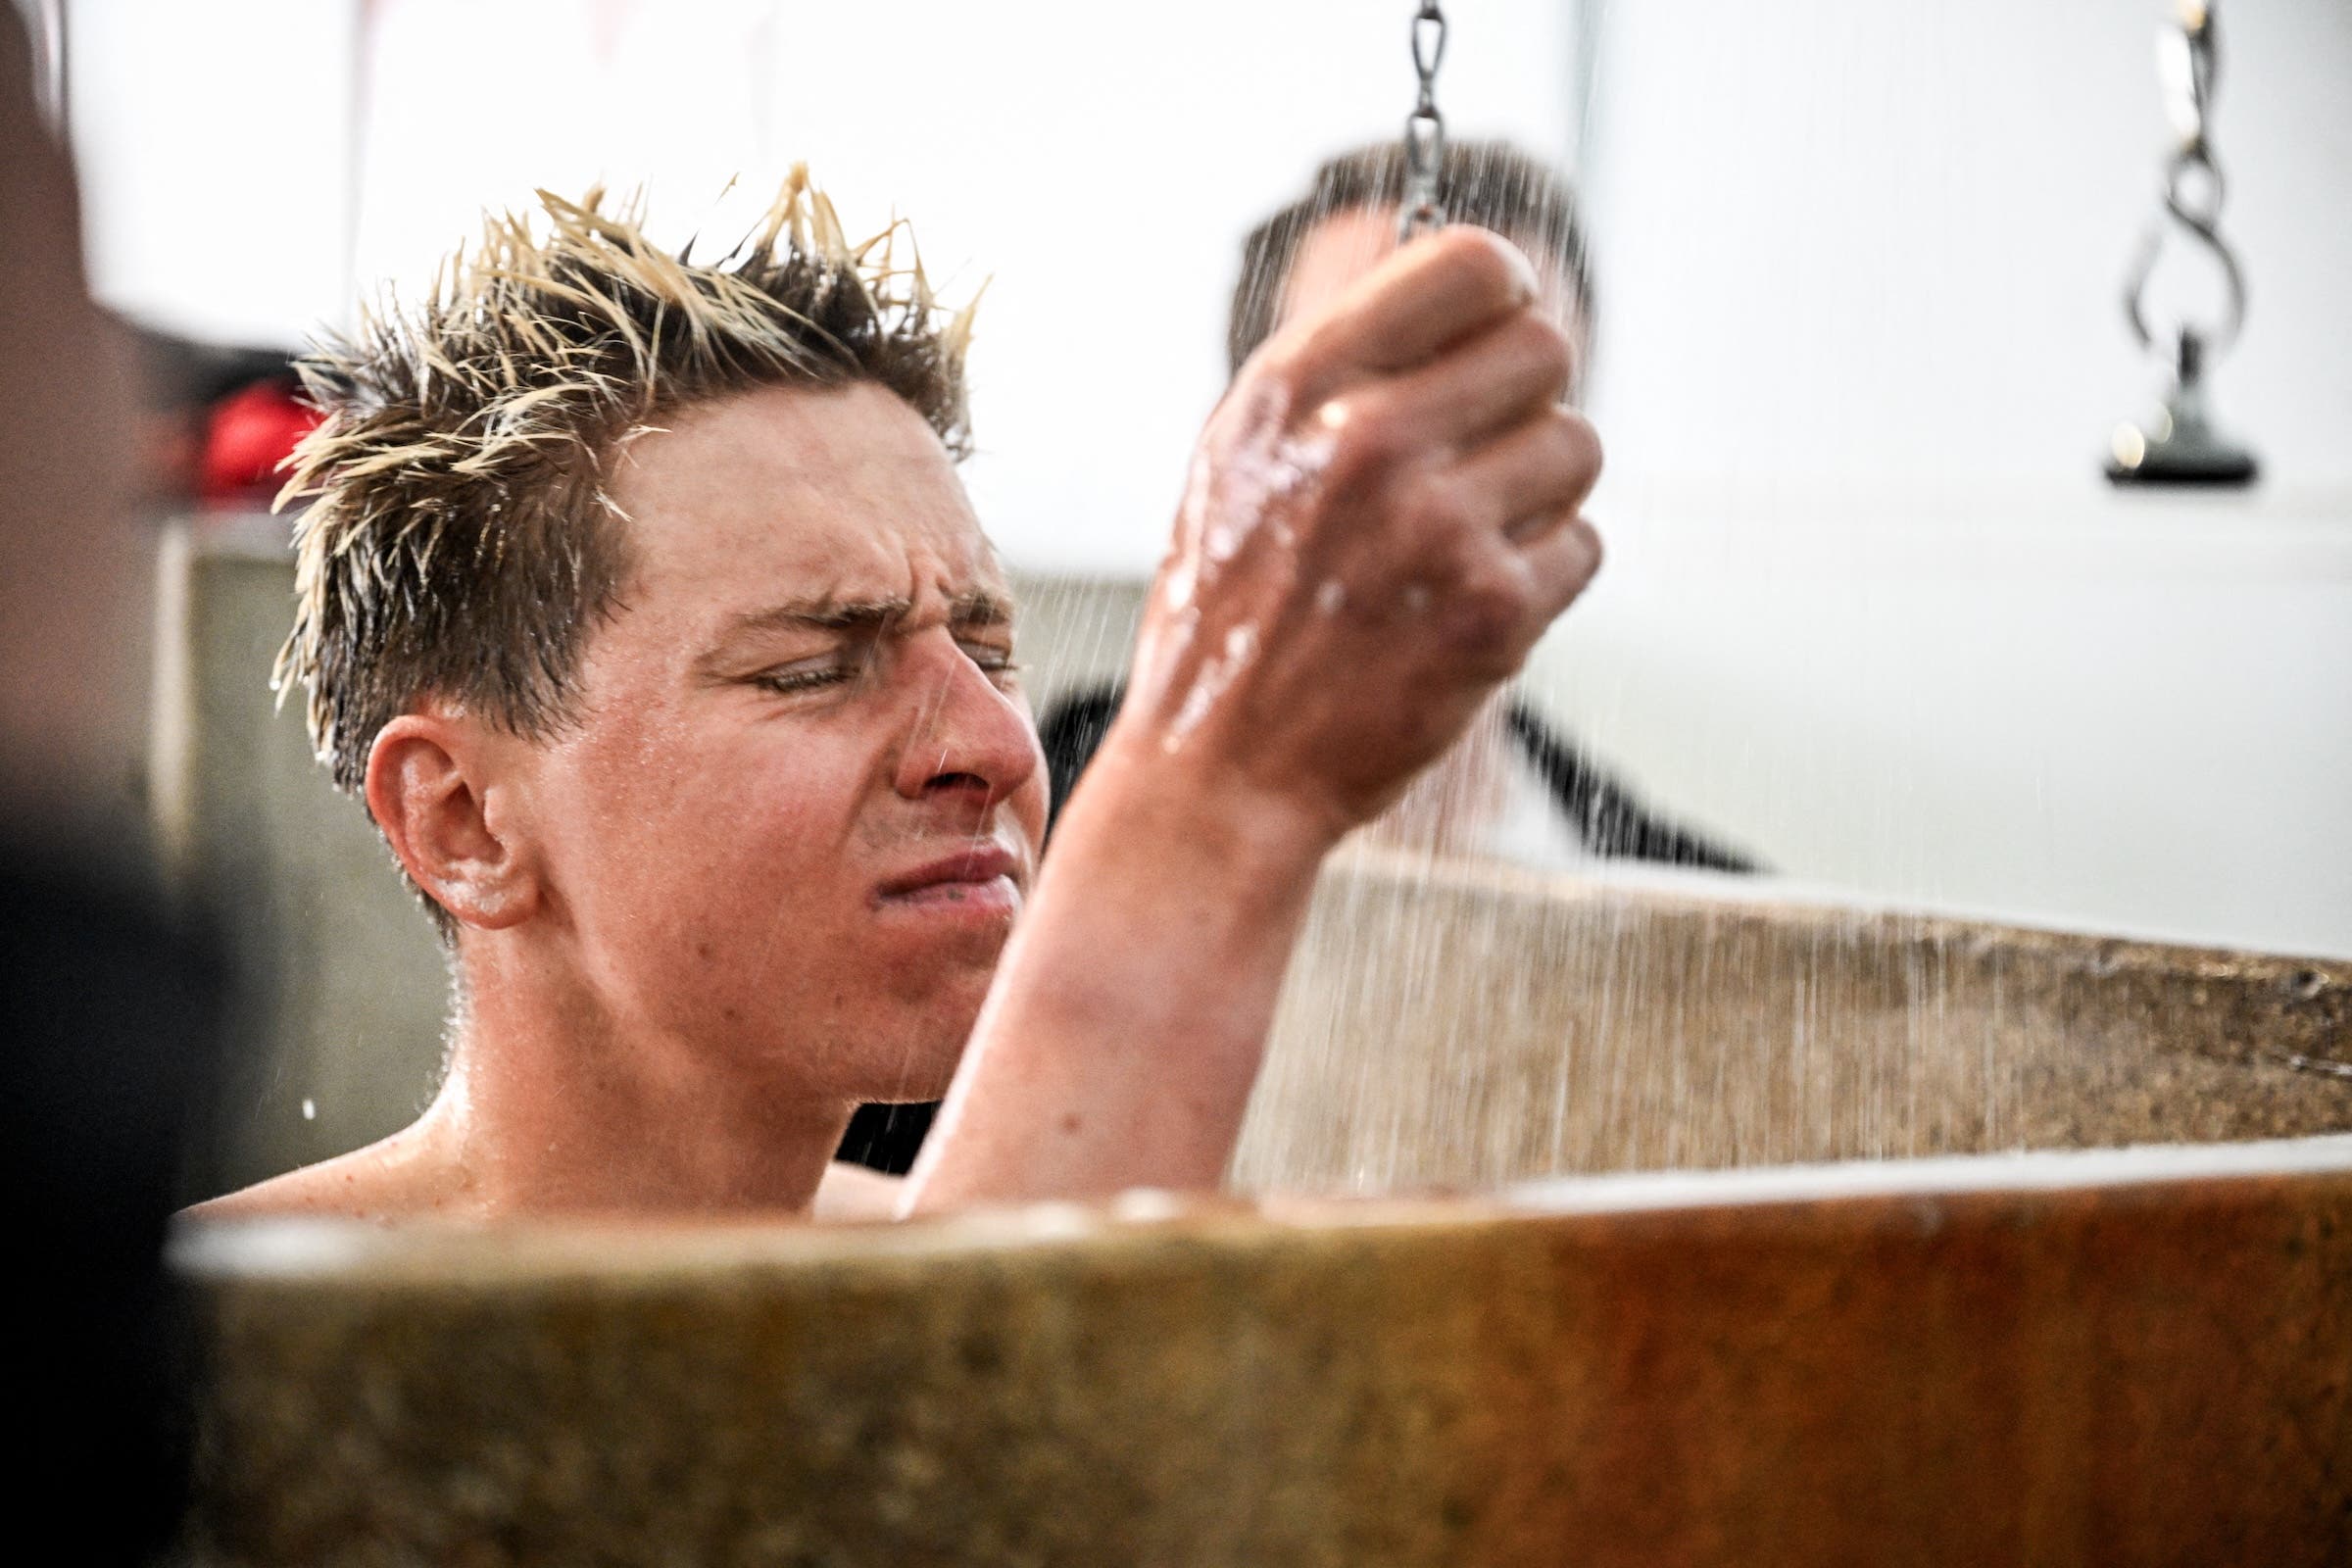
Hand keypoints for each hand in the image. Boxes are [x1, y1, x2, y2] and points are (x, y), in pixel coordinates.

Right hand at [1111, 227, 1602, 847]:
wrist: (1221, 770)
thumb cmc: (1229, 611)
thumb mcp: (1237, 455)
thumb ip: (1339, 364)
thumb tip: (1471, 284)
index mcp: (1296, 386)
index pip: (1470, 264)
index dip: (1500, 293)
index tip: (1493, 329)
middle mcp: (1367, 441)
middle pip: (1545, 348)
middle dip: (1524, 397)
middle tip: (1478, 454)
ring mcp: (1437, 528)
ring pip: (1578, 446)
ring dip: (1539, 490)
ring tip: (1462, 540)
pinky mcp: (1494, 613)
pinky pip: (1582, 545)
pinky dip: (1542, 575)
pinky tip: (1467, 604)